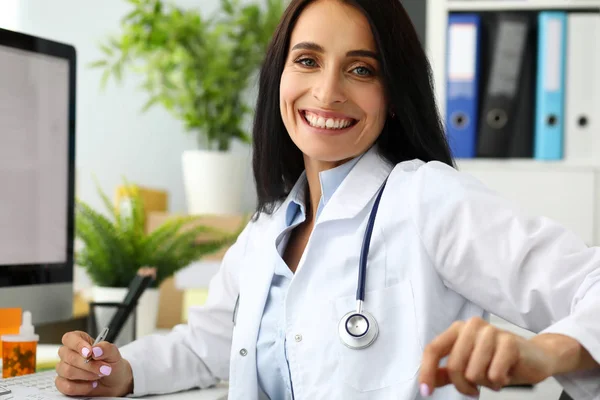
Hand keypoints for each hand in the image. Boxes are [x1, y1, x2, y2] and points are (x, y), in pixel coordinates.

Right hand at [55, 331, 133, 396]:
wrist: (114, 382)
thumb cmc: (111, 364)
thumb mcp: (114, 354)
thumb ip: (106, 348)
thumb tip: (96, 350)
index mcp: (79, 340)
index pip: (69, 338)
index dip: (78, 345)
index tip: (89, 352)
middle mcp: (68, 353)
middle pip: (69, 357)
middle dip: (89, 365)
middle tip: (104, 368)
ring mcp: (63, 369)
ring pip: (67, 371)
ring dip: (87, 375)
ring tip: (99, 375)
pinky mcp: (63, 384)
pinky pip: (67, 387)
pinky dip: (82, 388)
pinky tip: (91, 385)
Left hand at [419, 317, 554, 396]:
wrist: (536, 357)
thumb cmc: (500, 360)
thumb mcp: (469, 366)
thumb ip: (446, 372)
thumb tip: (426, 380)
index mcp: (458, 329)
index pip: (433, 349)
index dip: (427, 371)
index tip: (426, 391)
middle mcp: (472, 326)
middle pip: (453, 366)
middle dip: (463, 386)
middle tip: (474, 389)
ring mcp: (491, 332)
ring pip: (473, 372)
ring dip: (484, 383)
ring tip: (493, 376)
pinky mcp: (509, 342)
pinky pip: (494, 374)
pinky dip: (498, 382)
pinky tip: (505, 375)